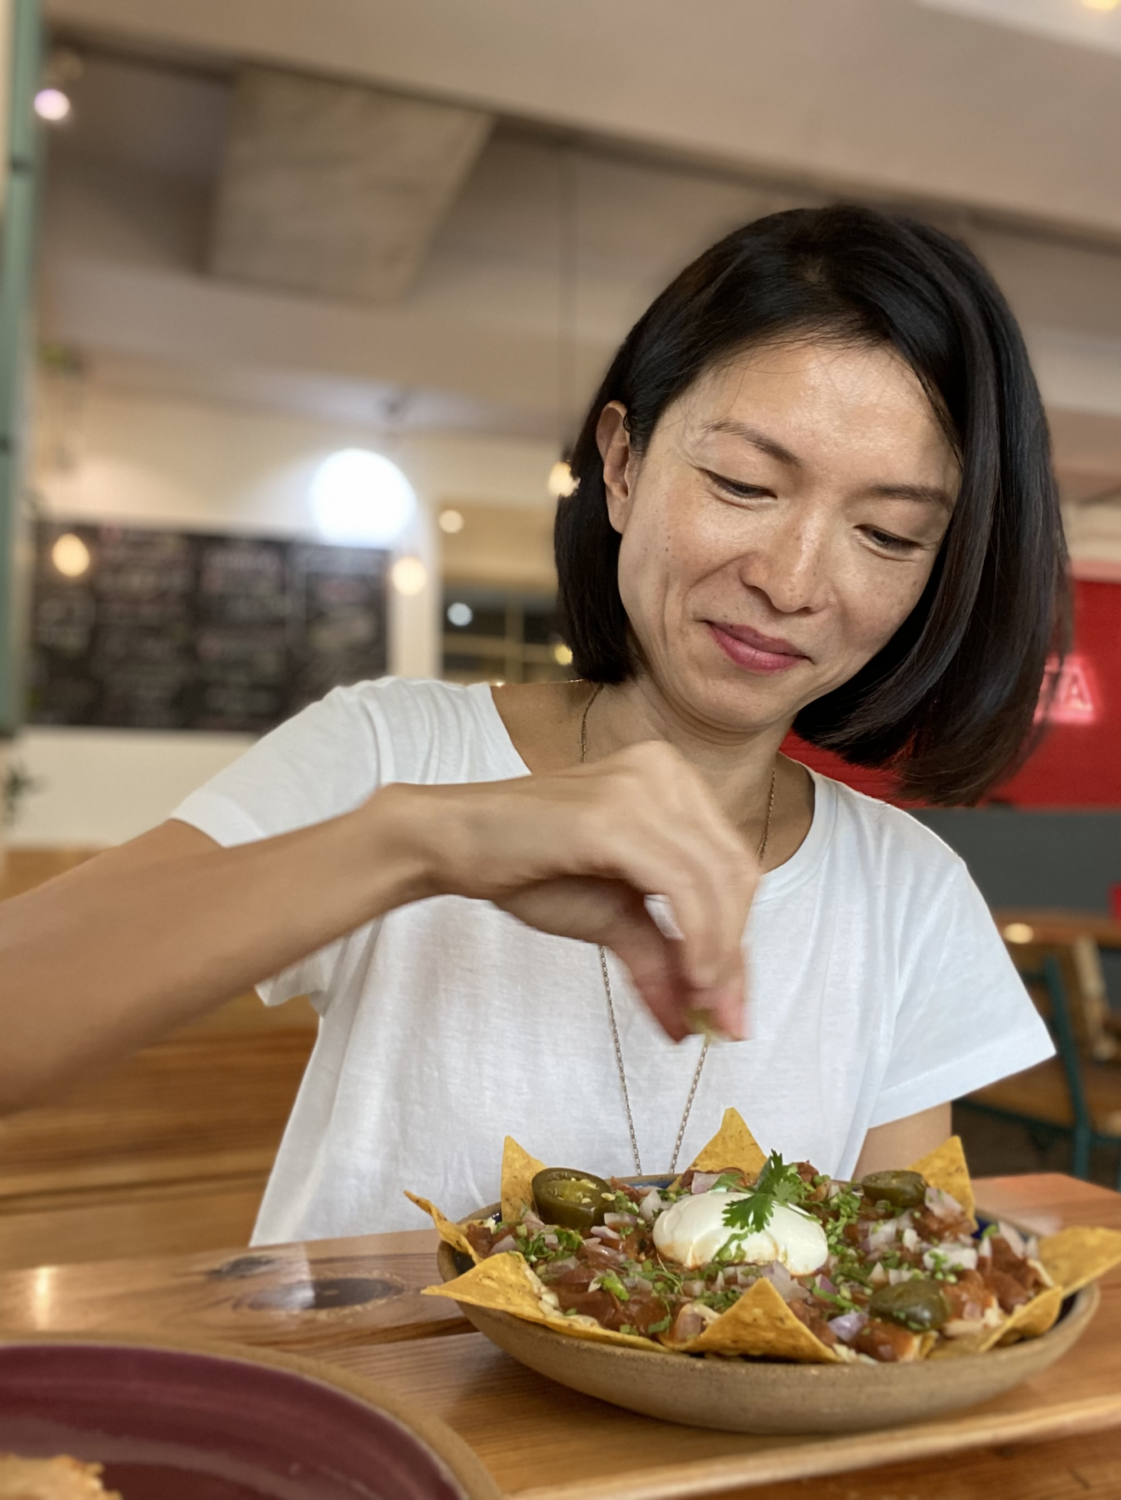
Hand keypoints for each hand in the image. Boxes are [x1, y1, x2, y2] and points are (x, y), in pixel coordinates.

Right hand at [396, 741, 759, 1040]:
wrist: (451, 842)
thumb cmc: (526, 867)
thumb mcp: (611, 916)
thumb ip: (661, 958)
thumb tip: (694, 1021)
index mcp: (673, 782)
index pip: (735, 865)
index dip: (741, 939)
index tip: (732, 1007)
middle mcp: (666, 772)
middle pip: (737, 873)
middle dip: (736, 955)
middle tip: (723, 1019)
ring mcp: (641, 788)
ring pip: (718, 882)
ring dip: (719, 957)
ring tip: (701, 1010)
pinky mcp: (614, 818)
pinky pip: (682, 887)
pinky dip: (696, 940)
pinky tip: (687, 980)